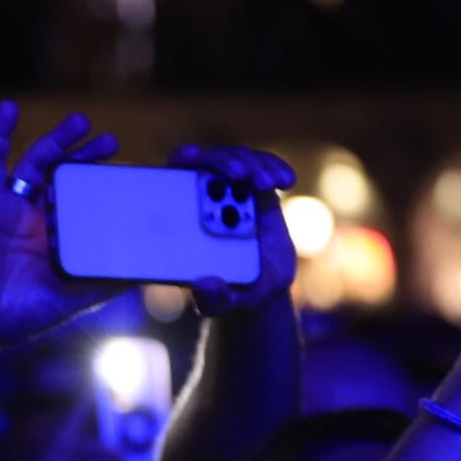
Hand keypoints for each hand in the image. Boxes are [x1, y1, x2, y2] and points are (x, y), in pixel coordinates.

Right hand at [0, 102, 121, 348]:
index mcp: (56, 238)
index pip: (83, 202)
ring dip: (57, 140)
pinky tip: (9, 108)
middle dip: (86, 156)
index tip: (130, 171)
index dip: (102, 185)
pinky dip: (0, 133)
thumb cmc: (19, 313)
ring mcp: (12, 208)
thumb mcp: (73, 297)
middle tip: (112, 142)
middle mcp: (35, 219)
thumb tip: (145, 272)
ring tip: (81, 121)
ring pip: (36, 162)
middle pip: (64, 176)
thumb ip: (104, 280)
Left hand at [166, 144, 298, 315]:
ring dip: (254, 165)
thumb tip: (203, 285)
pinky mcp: (256, 190)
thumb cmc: (232, 292)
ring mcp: (232, 190)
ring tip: (271, 183)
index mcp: (183, 218)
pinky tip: (287, 181)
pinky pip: (264, 169)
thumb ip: (213, 299)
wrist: (259, 287)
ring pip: (239, 160)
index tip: (191, 158)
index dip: (181, 162)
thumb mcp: (222, 302)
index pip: (174, 176)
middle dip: (224, 162)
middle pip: (209, 162)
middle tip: (242, 176)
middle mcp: (204, 197)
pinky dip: (275, 169)